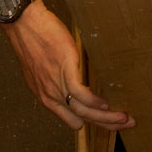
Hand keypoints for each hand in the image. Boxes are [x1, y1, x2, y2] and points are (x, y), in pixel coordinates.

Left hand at [5, 3, 134, 131]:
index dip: (91, 121)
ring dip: (106, 117)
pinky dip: (95, 102)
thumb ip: (55, 79)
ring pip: (84, 112)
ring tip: (124, 118)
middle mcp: (51, 98)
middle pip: (82, 120)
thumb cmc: (33, 42)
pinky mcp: (65, 71)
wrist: (25, 27)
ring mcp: (57, 86)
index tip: (108, 120)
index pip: (72, 119)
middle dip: (106, 124)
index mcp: (47, 97)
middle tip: (126, 124)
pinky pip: (81, 94)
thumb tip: (70, 77)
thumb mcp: (41, 69)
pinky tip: (107, 103)